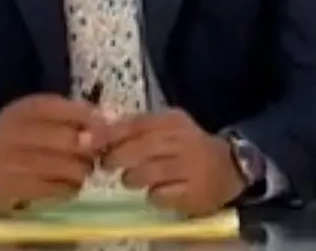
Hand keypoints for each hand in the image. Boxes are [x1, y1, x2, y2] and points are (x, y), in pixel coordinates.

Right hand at [0, 94, 106, 212]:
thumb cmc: (16, 139)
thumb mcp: (36, 117)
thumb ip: (69, 114)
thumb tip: (107, 121)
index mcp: (27, 109)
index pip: (69, 109)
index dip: (93, 120)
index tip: (106, 128)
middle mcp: (17, 133)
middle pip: (72, 140)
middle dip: (92, 148)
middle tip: (95, 153)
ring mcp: (13, 163)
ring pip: (69, 167)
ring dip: (83, 170)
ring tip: (80, 169)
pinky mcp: (14, 189)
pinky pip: (59, 189)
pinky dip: (70, 187)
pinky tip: (65, 183)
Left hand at [103, 109, 245, 216]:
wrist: (228, 167)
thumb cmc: (186, 147)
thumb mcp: (165, 130)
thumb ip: (132, 129)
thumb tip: (92, 133)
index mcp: (173, 120)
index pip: (135, 123)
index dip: (108, 134)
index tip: (87, 142)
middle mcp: (183, 139)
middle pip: (139, 147)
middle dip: (116, 158)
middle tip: (106, 165)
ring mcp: (189, 165)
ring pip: (146, 172)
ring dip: (132, 178)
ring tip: (133, 179)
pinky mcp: (192, 191)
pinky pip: (160, 195)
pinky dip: (153, 195)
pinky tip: (156, 191)